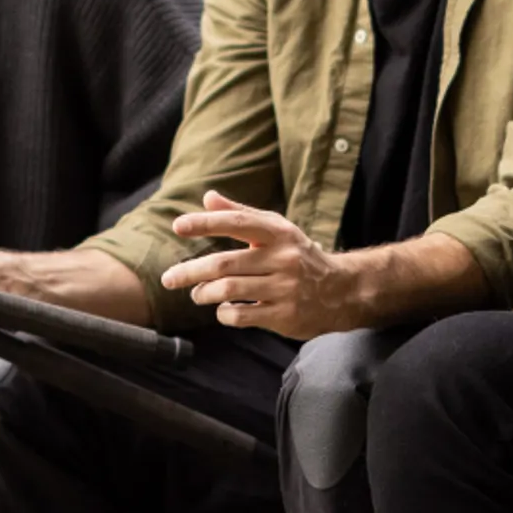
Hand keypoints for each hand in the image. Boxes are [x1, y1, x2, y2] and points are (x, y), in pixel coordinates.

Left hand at [158, 194, 356, 338]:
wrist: (343, 291)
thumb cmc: (298, 256)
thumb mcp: (276, 230)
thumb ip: (241, 214)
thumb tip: (208, 197)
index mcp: (279, 233)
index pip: (238, 223)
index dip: (206, 223)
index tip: (178, 226)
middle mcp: (283, 258)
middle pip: (224, 264)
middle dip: (190, 272)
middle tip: (169, 278)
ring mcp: (286, 288)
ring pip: (229, 290)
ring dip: (204, 293)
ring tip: (196, 294)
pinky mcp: (286, 315)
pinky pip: (242, 315)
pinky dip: (224, 314)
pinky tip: (222, 310)